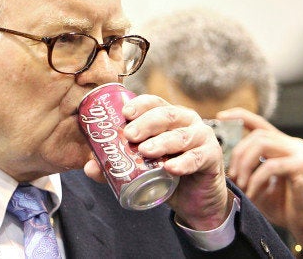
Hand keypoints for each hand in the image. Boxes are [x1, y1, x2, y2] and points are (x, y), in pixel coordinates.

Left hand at [84, 94, 229, 230]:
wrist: (195, 199)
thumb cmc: (166, 174)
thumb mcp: (141, 168)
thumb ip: (117, 166)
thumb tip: (89, 167)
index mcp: (167, 117)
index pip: (154, 103)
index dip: (140, 105)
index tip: (125, 113)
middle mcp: (186, 121)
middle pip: (166, 115)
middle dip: (146, 123)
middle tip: (129, 135)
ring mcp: (201, 137)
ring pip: (181, 135)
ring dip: (162, 142)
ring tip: (145, 151)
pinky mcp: (212, 156)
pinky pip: (198, 157)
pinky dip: (184, 162)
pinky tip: (171, 168)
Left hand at [220, 107, 302, 246]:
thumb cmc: (281, 204)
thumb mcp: (256, 182)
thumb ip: (245, 167)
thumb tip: (222, 159)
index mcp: (281, 144)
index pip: (259, 122)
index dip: (239, 115)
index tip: (220, 117)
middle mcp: (292, 144)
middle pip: (257, 135)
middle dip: (238, 154)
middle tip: (232, 176)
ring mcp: (298, 153)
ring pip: (262, 144)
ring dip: (245, 165)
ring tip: (240, 184)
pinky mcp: (302, 166)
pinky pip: (270, 166)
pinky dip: (256, 179)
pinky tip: (251, 192)